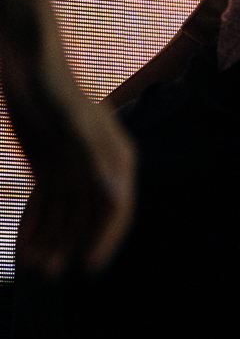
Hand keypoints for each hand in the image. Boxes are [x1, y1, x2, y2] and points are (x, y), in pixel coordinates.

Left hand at [8, 69, 135, 277]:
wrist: (28, 67)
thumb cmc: (51, 91)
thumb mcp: (71, 123)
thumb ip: (93, 156)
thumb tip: (113, 192)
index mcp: (116, 159)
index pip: (115, 208)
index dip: (103, 239)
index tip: (87, 266)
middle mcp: (99, 168)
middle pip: (86, 217)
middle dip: (67, 245)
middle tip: (46, 271)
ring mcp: (73, 169)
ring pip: (64, 215)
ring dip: (49, 239)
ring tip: (30, 263)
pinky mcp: (50, 167)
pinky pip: (46, 204)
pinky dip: (36, 224)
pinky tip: (24, 242)